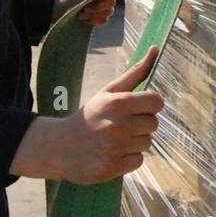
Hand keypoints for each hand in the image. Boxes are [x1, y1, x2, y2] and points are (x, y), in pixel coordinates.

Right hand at [10, 46, 163, 183]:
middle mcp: (118, 125)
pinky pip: (138, 161)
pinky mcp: (112, 168)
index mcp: (118, 103)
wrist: (58, 146)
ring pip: (147, 143)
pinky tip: (114, 153)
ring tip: (116, 139)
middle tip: (123, 124)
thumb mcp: (108, 92)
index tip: (138, 107)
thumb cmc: (90, 115)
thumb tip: (155, 48)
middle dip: (142, 123)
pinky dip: (129, 158)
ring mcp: (115, 148)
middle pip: (154, 124)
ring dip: (135, 142)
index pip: (157, 102)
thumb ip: (135, 72)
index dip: (150, 105)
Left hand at [54, 0, 121, 26]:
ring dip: (94, 15)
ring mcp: (102, 10)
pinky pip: (104, 21)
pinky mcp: (98, 20)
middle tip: (85, 8)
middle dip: (98, 7)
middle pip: (111, 3)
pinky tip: (86, 20)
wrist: (59, 11)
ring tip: (81, 15)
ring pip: (108, 13)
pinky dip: (95, 21)